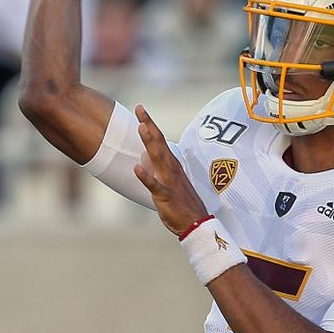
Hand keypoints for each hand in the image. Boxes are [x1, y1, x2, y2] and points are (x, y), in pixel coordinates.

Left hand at [132, 104, 209, 237]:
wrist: (196, 224)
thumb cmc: (181, 203)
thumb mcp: (167, 182)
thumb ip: (155, 169)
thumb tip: (143, 158)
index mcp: (171, 165)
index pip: (160, 140)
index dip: (150, 124)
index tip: (140, 109)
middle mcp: (171, 169)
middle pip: (159, 143)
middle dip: (149, 125)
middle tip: (140, 108)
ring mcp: (169, 182)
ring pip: (159, 159)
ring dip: (150, 143)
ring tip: (141, 128)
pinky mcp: (166, 196)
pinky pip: (155, 186)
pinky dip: (146, 177)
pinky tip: (136, 169)